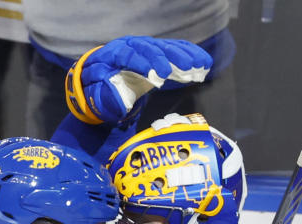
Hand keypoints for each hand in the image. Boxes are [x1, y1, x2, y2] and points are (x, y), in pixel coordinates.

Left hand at [66, 36, 212, 124]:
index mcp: (115, 54)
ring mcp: (146, 47)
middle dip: (169, 58)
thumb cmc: (100, 87)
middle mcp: (132, 46)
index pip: (130, 55)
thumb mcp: (98, 95)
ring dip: (184, 56)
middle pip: (151, 48)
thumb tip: (121, 98)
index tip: (159, 75)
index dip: (145, 63)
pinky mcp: (158, 52)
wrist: (101, 75)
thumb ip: (108, 97)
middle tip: (185, 69)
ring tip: (200, 65)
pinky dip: (190, 54)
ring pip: (166, 47)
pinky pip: (175, 50)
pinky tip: (204, 61)